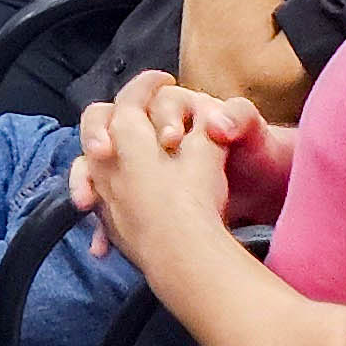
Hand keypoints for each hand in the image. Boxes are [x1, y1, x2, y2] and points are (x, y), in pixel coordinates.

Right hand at [68, 67, 291, 245]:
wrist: (261, 189)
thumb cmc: (256, 152)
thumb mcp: (251, 130)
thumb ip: (239, 118)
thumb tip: (217, 124)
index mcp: (175, 108)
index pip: (150, 100)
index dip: (156, 116)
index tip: (171, 140)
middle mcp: (148, 130)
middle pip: (107, 124)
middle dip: (97, 135)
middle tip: (104, 152)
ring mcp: (138, 162)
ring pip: (96, 164)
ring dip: (84, 179)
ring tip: (86, 202)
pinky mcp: (136, 195)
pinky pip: (106, 205)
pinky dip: (101, 224)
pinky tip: (102, 245)